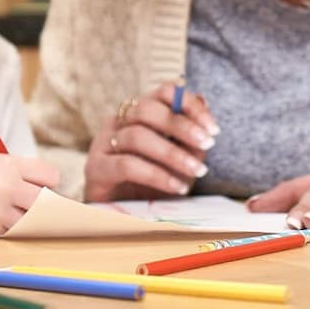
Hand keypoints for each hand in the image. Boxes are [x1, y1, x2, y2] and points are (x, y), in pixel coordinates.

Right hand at [0, 153, 60, 234]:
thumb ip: (16, 174)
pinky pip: (11, 235)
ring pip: (31, 223)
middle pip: (46, 203)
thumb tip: (45, 193)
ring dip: (28, 223)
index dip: (49, 184)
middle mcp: (5, 187)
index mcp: (8, 164)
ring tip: (16, 216)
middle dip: (45, 207)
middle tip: (39, 209)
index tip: (43, 188)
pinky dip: (10, 232)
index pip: (50, 176)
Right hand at [83, 82, 218, 201]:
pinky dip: (156, 175)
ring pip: (137, 136)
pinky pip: (127, 165)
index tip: (213, 129)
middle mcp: (119, 122)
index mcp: (140, 112)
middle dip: (182, 126)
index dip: (190, 105)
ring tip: (196, 172)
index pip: (164, 92)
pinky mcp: (96, 168)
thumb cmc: (154, 183)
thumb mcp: (181, 159)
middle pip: (147, 109)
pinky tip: (177, 187)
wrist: (123, 216)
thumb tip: (204, 102)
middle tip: (207, 144)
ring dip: (172, 154)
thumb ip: (191, 135)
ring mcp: (103, 143)